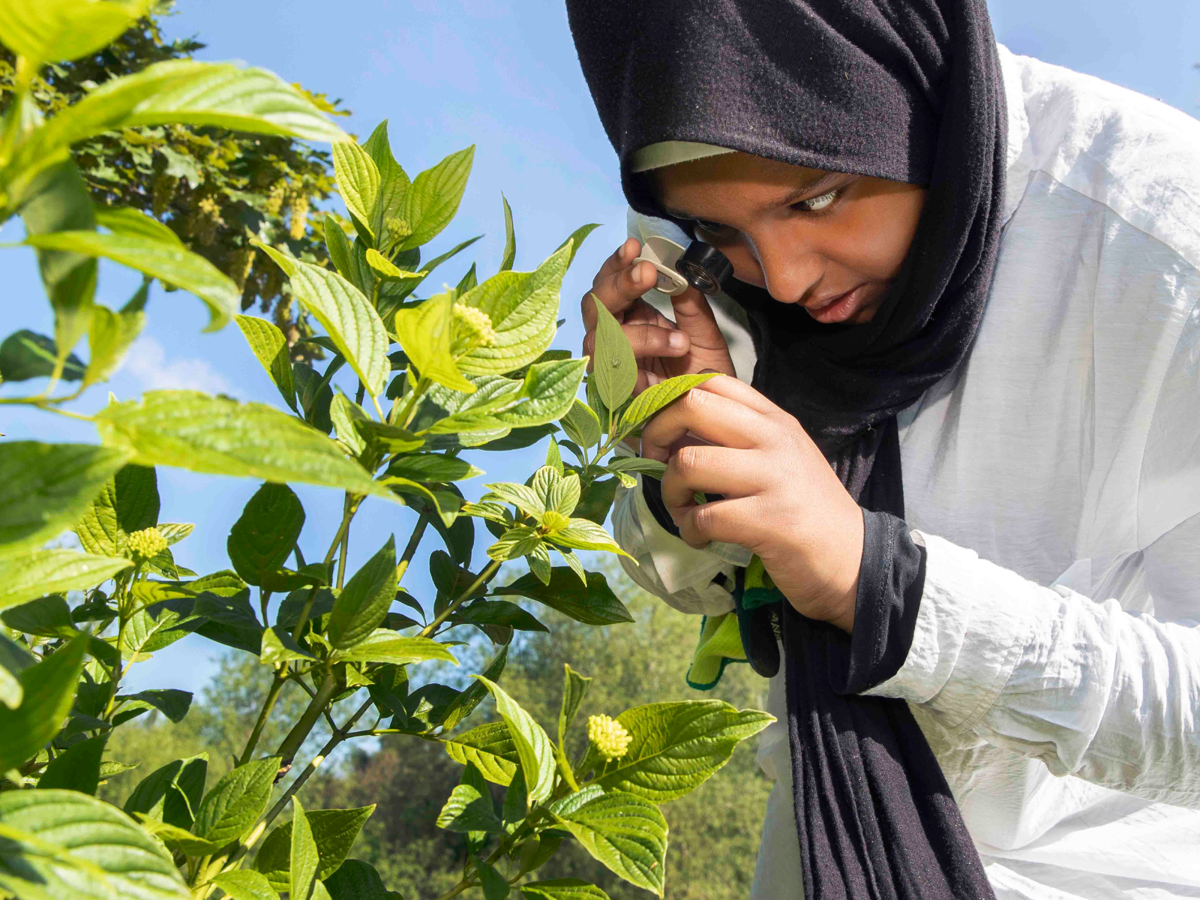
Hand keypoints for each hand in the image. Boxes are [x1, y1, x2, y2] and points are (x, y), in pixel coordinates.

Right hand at [582, 238, 735, 394]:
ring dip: (637, 330)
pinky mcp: (618, 397)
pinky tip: (676, 348)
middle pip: (593, 306)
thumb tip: (679, 268)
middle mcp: (615, 341)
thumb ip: (691, 303)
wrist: (718, 421)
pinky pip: (614, 372)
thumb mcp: (706, 334)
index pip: (609, 285)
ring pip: (598, 339)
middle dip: (617, 286)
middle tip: (647, 273)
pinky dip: (644, 357)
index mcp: (632, 319)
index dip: (615, 265)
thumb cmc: (706, 378)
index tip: (634, 247)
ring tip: (679, 337)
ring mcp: (612, 369)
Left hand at [640, 376, 863, 631]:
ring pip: (689, 462)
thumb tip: (672, 430)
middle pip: (692, 406)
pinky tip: (700, 537)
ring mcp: (774, 478)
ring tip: (683, 510)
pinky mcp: (770, 521)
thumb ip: (738, 438)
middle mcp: (774, 439)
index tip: (663, 432)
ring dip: (670, 492)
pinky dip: (690, 530)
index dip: (671, 401)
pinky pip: (704, 517)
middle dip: (656, 435)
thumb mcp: (780, 458)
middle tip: (657, 464)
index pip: (712, 381)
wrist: (855, 560)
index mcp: (774, 420)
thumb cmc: (807, 510)